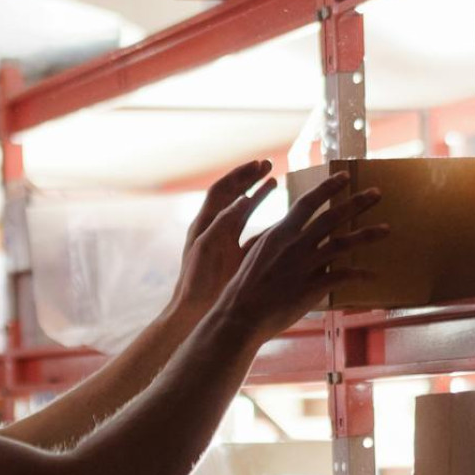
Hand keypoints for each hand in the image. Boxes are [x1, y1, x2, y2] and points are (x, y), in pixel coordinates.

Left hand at [168, 160, 277, 318]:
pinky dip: (264, 221)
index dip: (239, 175)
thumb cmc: (197, 280)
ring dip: (257, 195)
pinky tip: (281, 218)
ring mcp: (226, 242)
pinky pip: (251, 233)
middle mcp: (215, 229)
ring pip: (243, 212)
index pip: (222, 190)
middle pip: (232, 195)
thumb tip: (242, 199)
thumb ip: (222, 222)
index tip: (258, 164)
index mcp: (205, 224)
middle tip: (269, 165)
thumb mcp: (207, 247)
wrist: (194, 310)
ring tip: (275, 181)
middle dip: (249, 178)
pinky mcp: (236, 257)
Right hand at [214, 171, 388, 340]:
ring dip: (367, 234)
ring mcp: (305, 265)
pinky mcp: (313, 286)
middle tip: (377, 193)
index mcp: (280, 232)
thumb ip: (275, 240)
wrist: (241, 313)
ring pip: (343, 243)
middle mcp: (295, 244)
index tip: (344, 176)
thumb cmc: (244, 285)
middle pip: (332, 217)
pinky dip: (360, 274)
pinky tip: (373, 274)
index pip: (308, 202)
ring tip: (386, 229)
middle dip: (357, 202)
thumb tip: (287, 230)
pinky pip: (343, 276)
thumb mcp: (256, 253)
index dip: (328, 188)